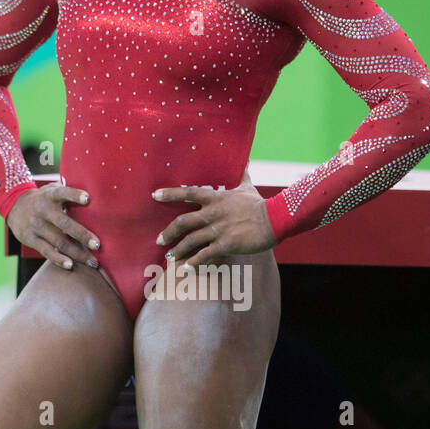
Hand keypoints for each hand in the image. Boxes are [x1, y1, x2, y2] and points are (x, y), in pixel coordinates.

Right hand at [6, 185, 99, 269]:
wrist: (14, 206)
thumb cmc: (44, 199)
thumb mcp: (52, 191)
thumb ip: (68, 194)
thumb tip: (96, 197)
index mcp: (51, 195)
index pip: (63, 193)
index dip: (75, 195)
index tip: (88, 199)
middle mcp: (43, 210)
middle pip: (65, 224)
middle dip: (82, 235)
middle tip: (98, 245)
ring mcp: (36, 225)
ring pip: (59, 241)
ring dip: (77, 253)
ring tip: (93, 261)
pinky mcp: (31, 239)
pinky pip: (46, 251)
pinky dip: (58, 259)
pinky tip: (70, 265)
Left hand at [152, 167, 275, 266]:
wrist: (275, 219)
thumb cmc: (259, 203)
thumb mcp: (247, 186)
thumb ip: (242, 174)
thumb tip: (245, 160)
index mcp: (215, 198)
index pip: (188, 193)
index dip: (169, 194)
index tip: (154, 195)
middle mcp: (213, 214)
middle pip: (182, 222)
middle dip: (168, 232)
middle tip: (159, 240)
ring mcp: (218, 230)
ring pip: (190, 241)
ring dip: (178, 250)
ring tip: (170, 258)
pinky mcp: (226, 244)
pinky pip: (205, 255)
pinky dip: (194, 262)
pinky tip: (187, 268)